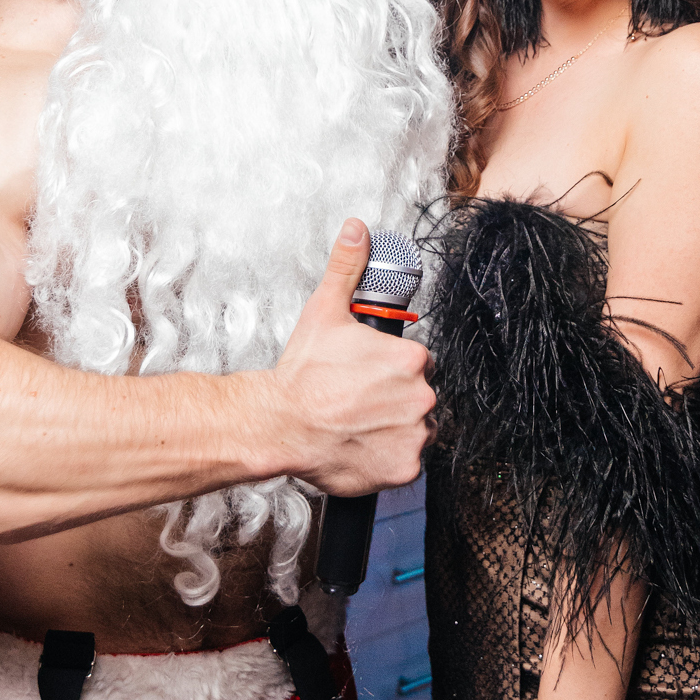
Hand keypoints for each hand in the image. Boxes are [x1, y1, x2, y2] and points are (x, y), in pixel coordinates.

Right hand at [270, 220, 434, 495]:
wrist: (278, 424)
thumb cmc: (301, 375)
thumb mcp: (324, 311)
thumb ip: (347, 268)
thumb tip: (358, 230)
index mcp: (411, 359)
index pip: (416, 363)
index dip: (389, 369)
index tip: (365, 375)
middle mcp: (421, 396)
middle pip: (418, 396)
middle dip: (392, 398)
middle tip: (356, 401)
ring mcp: (414, 435)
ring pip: (413, 428)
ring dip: (392, 427)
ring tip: (356, 424)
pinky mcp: (403, 469)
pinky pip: (406, 463)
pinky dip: (387, 458)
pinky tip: (360, 446)